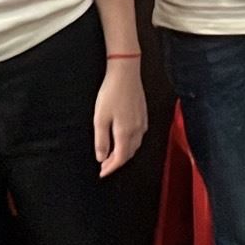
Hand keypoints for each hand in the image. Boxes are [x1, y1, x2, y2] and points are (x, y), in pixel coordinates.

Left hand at [93, 61, 146, 177]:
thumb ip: (101, 140)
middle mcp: (138, 129)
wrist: (126, 72)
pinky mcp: (143, 114)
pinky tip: (123, 140)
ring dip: (124, 153)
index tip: (102, 173)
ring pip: (136, 145)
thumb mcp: (100, 118)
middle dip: (117, 162)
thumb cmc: (111, 93)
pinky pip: (139, 136)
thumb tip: (101, 157)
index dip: (111, 168)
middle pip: (129, 153)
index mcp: (126, 132)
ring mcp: (142, 122)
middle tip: (104, 165)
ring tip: (112, 155)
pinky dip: (130, 143)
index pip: (121, 158)